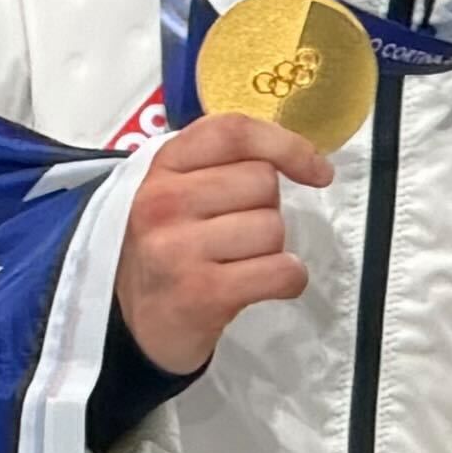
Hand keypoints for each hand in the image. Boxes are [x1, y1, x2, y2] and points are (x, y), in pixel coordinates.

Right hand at [118, 112, 329, 376]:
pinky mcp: (201, 292)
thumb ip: (223, 163)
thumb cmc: (171, 245)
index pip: (233, 132)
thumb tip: (304, 155)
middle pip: (263, 182)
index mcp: (160, 167)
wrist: (134, 320)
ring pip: (274, 228)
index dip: (286, 145)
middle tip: (235, 233)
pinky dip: (286, 281)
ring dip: (271, 249)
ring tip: (236, 262)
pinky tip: (256, 285)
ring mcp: (176, 248)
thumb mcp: (179, 191)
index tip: (317, 172)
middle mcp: (162, 202)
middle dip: (265, 208)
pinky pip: (283, 271)